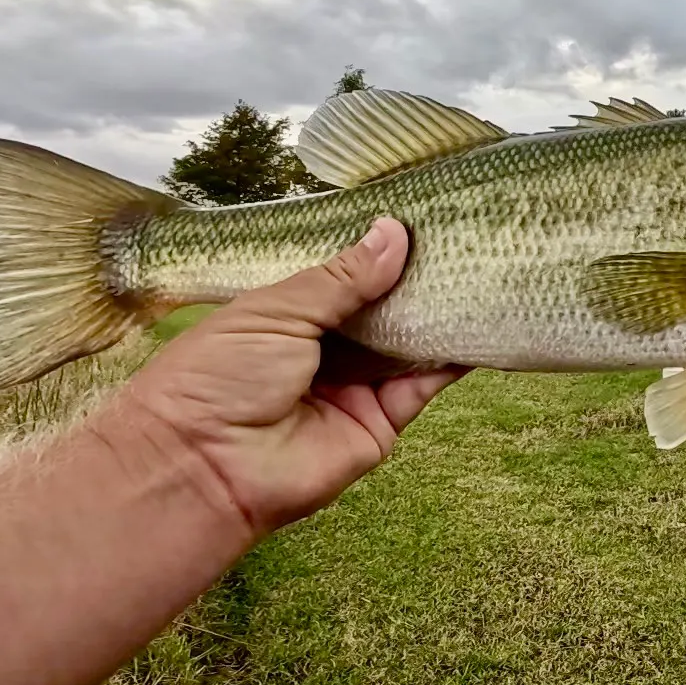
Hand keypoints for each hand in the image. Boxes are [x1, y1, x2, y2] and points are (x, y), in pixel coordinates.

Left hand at [115, 218, 465, 536]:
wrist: (204, 468)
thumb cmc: (221, 374)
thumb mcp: (277, 310)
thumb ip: (341, 278)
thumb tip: (393, 232)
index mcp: (289, 314)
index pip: (344, 276)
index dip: (378, 251)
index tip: (422, 216)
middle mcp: (325, 348)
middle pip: (381, 309)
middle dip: (416, 279)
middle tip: (464, 235)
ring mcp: (353, 387)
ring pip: (407, 344)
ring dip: (439, 314)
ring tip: (482, 269)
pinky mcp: (378, 424)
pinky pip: (420, 387)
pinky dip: (450, 359)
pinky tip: (479, 323)